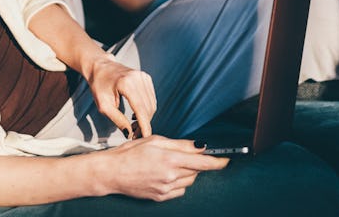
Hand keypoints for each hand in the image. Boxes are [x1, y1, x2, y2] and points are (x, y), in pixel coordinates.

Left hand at [83, 55, 155, 137]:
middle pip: (148, 108)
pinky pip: (151, 98)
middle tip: (133, 134)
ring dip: (145, 117)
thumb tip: (130, 134)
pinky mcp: (146, 78)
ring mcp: (143, 77)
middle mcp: (138, 78)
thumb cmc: (98, 85)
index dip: (144, 125)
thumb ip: (117, 120)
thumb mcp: (103, 105)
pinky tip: (136, 114)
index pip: (140, 109)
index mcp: (126, 83)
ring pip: (151, 104)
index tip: (145, 138)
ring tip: (133, 125)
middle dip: (143, 123)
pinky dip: (146, 109)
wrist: (99, 66)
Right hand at [90, 136, 228, 200]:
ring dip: (187, 173)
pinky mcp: (161, 197)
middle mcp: (170, 176)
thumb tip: (199, 146)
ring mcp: (166, 189)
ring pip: (189, 182)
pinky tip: (166, 175)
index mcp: (169, 159)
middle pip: (197, 172)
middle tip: (182, 155)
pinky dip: (178, 183)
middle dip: (195, 163)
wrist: (112, 172)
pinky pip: (179, 191)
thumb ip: (179, 144)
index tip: (226, 159)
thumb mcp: (154, 140)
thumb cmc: (129, 152)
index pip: (203, 163)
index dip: (218, 162)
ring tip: (169, 164)